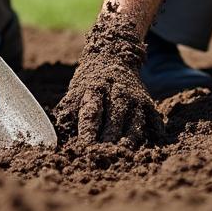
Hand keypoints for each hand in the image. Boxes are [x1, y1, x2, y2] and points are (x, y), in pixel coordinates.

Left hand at [54, 6, 165, 146]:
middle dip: (108, 140)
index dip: (88, 130)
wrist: (114, 54)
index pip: (91, 112)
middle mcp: (116, 92)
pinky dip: (154, 132)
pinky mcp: (147, 102)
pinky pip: (153, 118)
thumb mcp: (76, 88)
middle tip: (102, 157)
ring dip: (128, 141)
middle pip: (114, 120)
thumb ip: (69, 109)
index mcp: (95, 89)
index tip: (85, 146)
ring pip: (133, 123)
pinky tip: (153, 145)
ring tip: (123, 156)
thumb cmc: (91, 79)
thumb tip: (57, 131)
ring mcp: (134, 98)